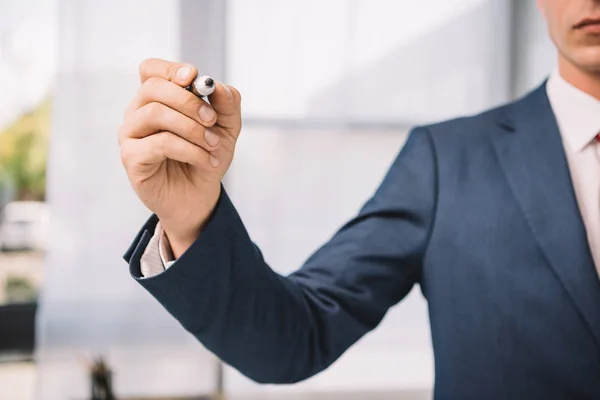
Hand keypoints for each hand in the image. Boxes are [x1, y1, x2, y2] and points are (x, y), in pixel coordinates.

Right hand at [119, 58, 241, 255]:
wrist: (200, 196)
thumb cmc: (206, 156)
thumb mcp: (226, 128)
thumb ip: (226, 103)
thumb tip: (216, 85)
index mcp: (157, 99)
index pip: (151, 70)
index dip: (170, 69)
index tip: (194, 78)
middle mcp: (138, 112)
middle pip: (153, 88)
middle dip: (188, 101)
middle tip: (212, 119)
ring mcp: (130, 134)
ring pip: (155, 113)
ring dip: (192, 128)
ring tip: (213, 145)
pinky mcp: (131, 158)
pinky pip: (159, 143)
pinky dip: (190, 150)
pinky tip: (206, 161)